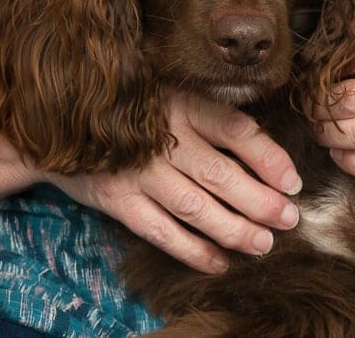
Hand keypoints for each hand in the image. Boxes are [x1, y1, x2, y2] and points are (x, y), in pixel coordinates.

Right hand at [47, 91, 300, 273]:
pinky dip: (191, 250)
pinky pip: (160, 231)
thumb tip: (264, 147)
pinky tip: (218, 262)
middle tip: (289, 219)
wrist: (62, 122)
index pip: (235, 129)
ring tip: (263, 244)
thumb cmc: (134, 107)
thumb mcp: (171, 93)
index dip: (269, 158)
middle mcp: (162, 138)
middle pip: (221, 175)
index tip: (293, 181)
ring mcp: (139, 172)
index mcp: (181, 104)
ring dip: (234, 230)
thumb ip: (209, 114)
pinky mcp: (118, 200)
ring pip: (195, 208)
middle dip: (260, 202)